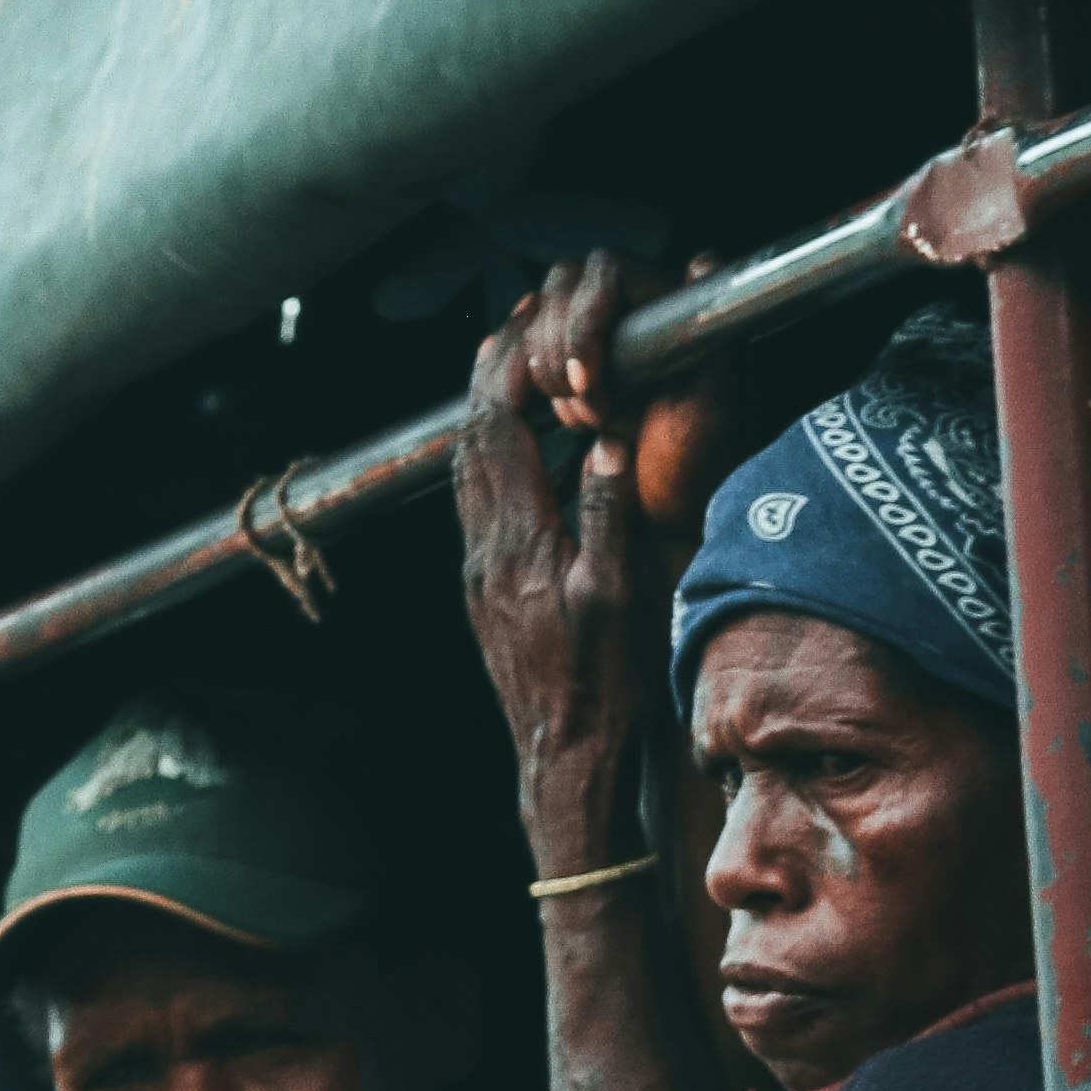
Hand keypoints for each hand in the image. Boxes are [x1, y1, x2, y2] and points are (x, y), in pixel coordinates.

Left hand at [458, 258, 669, 840]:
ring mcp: (481, 573)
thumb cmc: (602, 685)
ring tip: (515, 377)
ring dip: (489, 418)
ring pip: (470, 473)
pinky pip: (483, 507)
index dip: (510, 374)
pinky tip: (535, 462)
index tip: (532, 331)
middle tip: (515, 331)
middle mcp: (486, 552)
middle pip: (472, 442)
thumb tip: (605, 439)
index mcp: (519, 543)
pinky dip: (501, 464)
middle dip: (490, 379)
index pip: (499, 433)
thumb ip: (608, 514)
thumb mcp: (620, 595)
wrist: (565, 758)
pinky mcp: (487, 593)